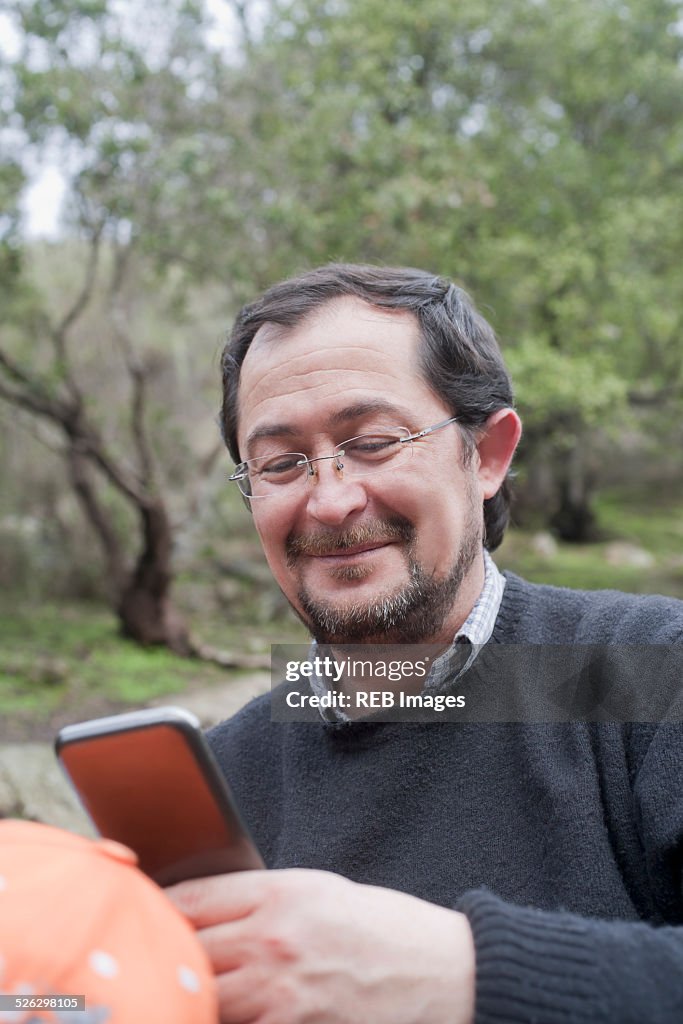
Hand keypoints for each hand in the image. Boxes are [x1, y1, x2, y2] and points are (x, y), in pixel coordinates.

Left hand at [167, 868, 474, 1023]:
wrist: (446, 975)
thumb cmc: (387, 928)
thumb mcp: (323, 891)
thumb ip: (264, 900)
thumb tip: (210, 914)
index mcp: (281, 892)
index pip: (192, 898)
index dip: (157, 908)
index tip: (143, 916)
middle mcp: (273, 940)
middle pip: (186, 949)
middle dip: (164, 956)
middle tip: (147, 962)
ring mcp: (281, 994)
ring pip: (202, 998)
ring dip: (189, 996)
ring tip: (178, 994)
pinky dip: (225, 1019)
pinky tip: (218, 1012)